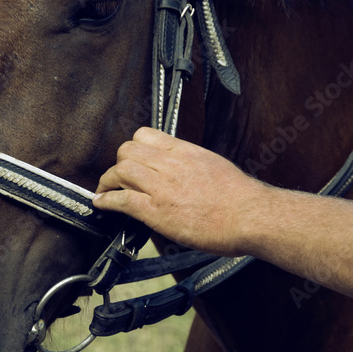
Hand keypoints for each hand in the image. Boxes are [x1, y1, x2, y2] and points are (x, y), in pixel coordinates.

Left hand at [93, 127, 265, 255]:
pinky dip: (107, 200)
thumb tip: (182, 171)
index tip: (131, 158)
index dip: (133, 147)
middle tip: (116, 176)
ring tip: (105, 189)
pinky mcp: (157, 211)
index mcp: (184, 151)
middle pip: (127, 150)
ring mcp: (162, 187)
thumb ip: (192, 164)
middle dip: (118, 162)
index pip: (145, 135)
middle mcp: (170, 164)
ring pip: (121, 170)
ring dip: (108, 180)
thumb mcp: (214, 165)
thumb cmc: (240, 197)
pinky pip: (122, 199)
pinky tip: (102, 203)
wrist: (251, 216)